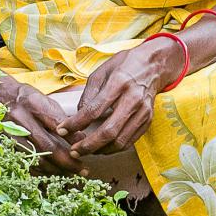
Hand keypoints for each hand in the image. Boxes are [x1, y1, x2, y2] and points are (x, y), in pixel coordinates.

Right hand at [0, 75, 85, 174]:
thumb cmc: (24, 98)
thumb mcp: (43, 100)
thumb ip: (59, 117)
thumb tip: (79, 137)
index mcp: (33, 104)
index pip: (57, 124)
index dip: (73, 139)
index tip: (86, 147)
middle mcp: (21, 120)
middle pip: (47, 146)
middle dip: (67, 161)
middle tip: (82, 170)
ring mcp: (11, 135)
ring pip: (36, 159)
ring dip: (56, 170)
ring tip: (71, 175)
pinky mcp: (5, 146)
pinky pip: (25, 165)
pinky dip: (40, 172)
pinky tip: (52, 175)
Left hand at [53, 39, 184, 157]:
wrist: (154, 64)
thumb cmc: (124, 65)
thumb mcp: (101, 72)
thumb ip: (89, 95)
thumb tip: (79, 117)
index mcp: (118, 83)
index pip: (94, 110)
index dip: (75, 123)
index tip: (62, 130)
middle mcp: (133, 99)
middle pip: (109, 131)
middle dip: (88, 145)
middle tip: (74, 150)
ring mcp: (143, 112)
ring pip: (120, 141)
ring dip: (101, 150)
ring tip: (86, 150)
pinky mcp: (148, 120)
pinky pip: (130, 141)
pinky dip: (114, 148)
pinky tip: (102, 147)